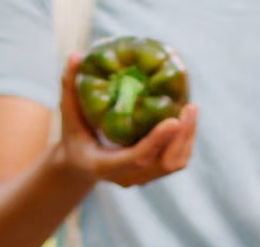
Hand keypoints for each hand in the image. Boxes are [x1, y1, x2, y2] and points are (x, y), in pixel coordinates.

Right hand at [58, 53, 197, 187]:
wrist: (79, 166)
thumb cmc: (73, 136)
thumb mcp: (67, 113)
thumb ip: (69, 87)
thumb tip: (76, 55)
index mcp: (105, 166)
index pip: (137, 158)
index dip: (157, 141)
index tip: (174, 120)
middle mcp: (127, 177)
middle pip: (164, 163)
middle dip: (181, 136)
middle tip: (190, 106)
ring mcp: (142, 178)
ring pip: (174, 164)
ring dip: (187, 138)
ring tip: (191, 108)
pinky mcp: (152, 174)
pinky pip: (176, 161)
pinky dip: (185, 141)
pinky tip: (187, 117)